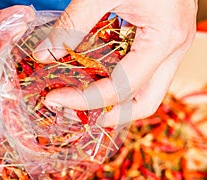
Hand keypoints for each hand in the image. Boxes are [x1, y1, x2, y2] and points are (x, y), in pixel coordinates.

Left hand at [34, 0, 197, 126]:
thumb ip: (72, 25)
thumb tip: (45, 54)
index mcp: (163, 40)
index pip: (121, 88)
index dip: (85, 100)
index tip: (55, 98)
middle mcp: (172, 51)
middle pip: (144, 102)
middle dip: (109, 115)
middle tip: (76, 114)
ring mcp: (170, 48)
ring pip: (146, 92)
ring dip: (115, 102)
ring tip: (84, 101)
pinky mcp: (161, 41)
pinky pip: (143, 74)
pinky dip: (120, 83)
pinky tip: (97, 78)